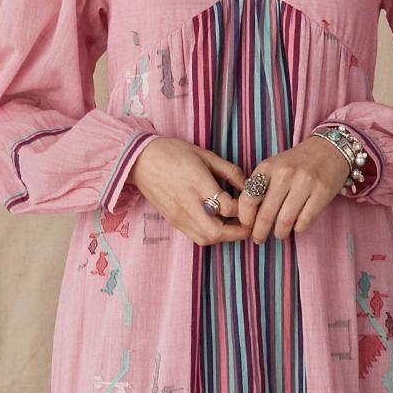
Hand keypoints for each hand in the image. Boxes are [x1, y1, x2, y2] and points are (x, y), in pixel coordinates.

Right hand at [127, 137, 254, 244]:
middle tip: (249, 223)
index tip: (251, 203)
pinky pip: (196, 237)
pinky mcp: (173, 221)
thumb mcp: (206, 155)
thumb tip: (249, 185)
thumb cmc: (174, 153)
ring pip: (207, 239)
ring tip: (234, 224)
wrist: (140, 160)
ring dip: (224, 236)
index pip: (227, 207)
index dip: (244, 209)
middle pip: (217, 231)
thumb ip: (230, 171)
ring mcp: (179, 216)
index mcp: (198, 184)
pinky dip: (210, 235)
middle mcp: (188, 204)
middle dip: (238, 232)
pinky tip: (217, 224)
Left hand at [235, 136, 350, 242]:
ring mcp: (305, 183)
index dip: (245, 218)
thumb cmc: (297, 162)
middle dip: (259, 233)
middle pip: (265, 214)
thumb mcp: (274, 166)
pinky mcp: (322, 193)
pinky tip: (297, 225)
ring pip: (285, 221)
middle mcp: (285, 174)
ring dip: (279, 233)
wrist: (329, 149)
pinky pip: (304, 221)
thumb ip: (260, 186)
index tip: (247, 226)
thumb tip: (248, 216)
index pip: (248, 199)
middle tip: (259, 239)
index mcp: (268, 167)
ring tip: (279, 234)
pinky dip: (298, 228)